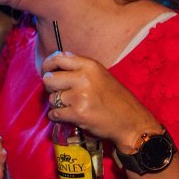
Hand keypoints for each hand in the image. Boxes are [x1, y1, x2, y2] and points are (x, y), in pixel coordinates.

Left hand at [40, 52, 160, 150]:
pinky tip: (68, 116)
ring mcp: (80, 96)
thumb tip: (54, 66)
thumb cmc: (115, 99)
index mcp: (89, 65)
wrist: (131, 121)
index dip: (47, 65)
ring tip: (70, 107)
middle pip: (49, 78)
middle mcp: (83, 78)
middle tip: (59, 93)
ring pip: (51, 98)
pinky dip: (57, 117)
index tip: (47, 72)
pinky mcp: (78, 113)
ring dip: (57, 104)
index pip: (58, 57)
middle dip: (50, 88)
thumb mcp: (99, 75)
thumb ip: (79, 69)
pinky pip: (54, 113)